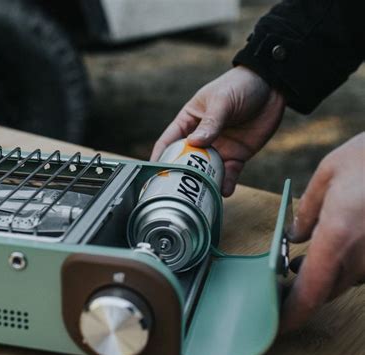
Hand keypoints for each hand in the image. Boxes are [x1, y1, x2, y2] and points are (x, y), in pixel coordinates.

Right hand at [150, 66, 285, 195]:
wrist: (273, 86)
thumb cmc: (240, 85)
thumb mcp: (222, 101)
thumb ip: (210, 123)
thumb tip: (195, 143)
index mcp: (189, 122)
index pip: (169, 142)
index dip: (160, 158)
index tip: (154, 174)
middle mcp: (200, 138)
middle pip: (186, 162)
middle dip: (182, 176)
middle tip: (177, 192)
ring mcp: (218, 149)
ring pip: (206, 171)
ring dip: (204, 183)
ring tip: (202, 196)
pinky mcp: (236, 156)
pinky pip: (229, 174)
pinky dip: (226, 184)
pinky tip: (224, 191)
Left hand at [282, 133, 364, 331]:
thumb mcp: (330, 173)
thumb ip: (307, 210)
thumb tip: (295, 235)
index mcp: (338, 237)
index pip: (310, 292)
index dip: (292, 315)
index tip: (277, 326)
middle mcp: (362, 255)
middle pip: (326, 291)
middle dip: (300, 292)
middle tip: (277, 283)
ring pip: (345, 280)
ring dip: (322, 277)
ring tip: (297, 263)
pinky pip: (363, 267)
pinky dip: (344, 264)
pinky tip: (334, 247)